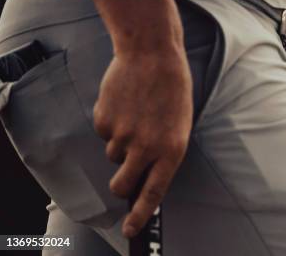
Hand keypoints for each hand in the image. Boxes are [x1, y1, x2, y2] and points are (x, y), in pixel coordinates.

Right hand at [93, 48, 192, 237]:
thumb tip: (147, 174)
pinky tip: (125, 104)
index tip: (130, 229)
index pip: (153, 193)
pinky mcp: (104, 121)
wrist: (152, 55)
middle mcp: (146, 148)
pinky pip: (104, 134)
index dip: (140, 215)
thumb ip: (164, 152)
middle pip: (121, 185)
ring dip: (121, 145)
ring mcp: (122, 135)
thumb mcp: (180, 125)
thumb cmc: (173, 89)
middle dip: (121, 185)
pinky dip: (112, 124)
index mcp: (171, 151)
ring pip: (113, 157)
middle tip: (126, 172)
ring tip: (136, 117)